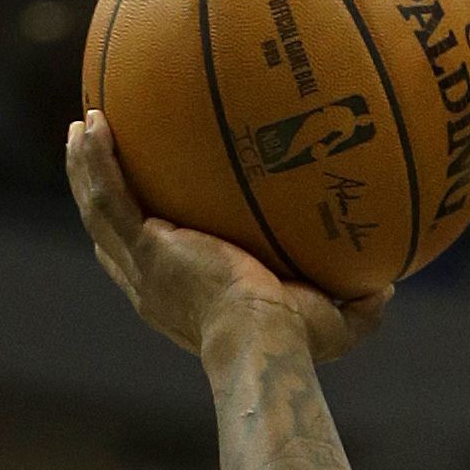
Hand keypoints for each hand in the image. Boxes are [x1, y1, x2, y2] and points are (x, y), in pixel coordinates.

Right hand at [65, 111, 389, 366]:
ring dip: (85, 167)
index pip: (148, 262)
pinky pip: (110, 197)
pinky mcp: (146, 249)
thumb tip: (386, 287)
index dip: (137, 232)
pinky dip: (96, 161)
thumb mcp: (332, 324)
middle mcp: (151, 284)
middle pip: (110, 232)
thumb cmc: (295, 347)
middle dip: (100, 191)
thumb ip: (356, 303)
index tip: (145, 203)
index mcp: (182, 297)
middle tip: (100, 153)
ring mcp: (143, 266)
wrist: (263, 343)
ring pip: (99, 209)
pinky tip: (92, 123)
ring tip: (83, 126)